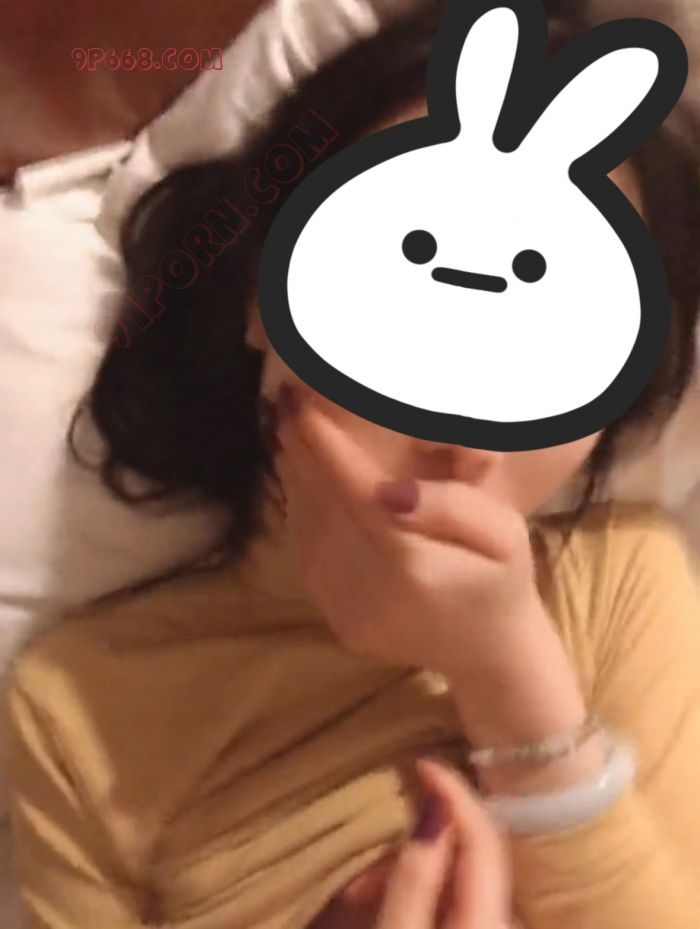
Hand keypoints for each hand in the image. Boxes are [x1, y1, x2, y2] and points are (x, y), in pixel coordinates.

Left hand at [272, 385, 588, 754]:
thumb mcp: (504, 535)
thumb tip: (390, 488)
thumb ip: (451, 506)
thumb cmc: (501, 581)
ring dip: (294, 478)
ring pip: (308, 530)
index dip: (327, 446)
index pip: (356, 492)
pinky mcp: (336, 619)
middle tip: (288, 403)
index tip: (304, 402)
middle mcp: (369, 591)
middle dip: (302, 453)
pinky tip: (302, 481)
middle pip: (323, 508)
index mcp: (413, 566)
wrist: (488, 652)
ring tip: (289, 433)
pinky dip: (300, 513)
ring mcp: (346, 610)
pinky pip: (308, 556)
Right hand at [309, 759, 512, 928]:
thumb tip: (432, 809)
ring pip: (458, 873)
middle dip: (419, 837)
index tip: (419, 760)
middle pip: (471, 851)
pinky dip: (423, 889)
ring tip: (360, 889)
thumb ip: (415, 879)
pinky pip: (455, 896)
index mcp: (490, 916)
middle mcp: (505, 916)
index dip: (454, 789)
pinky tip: (382, 903)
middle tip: (368, 852)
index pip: (483, 833)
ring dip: (413, 868)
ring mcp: (493, 925)